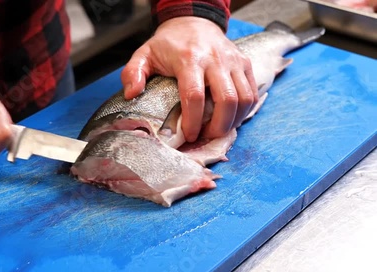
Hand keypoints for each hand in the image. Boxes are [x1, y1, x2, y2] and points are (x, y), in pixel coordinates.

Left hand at [121, 17, 257, 141]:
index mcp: (189, 59)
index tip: (190, 135)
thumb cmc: (168, 44)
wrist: (193, 21)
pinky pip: (252, 92)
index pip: (195, 96)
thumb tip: (132, 94)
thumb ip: (133, 72)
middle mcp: (215, 60)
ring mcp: (233, 61)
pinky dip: (244, 110)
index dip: (194, 121)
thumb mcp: (145, 54)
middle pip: (227, 100)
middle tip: (207, 137)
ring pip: (244, 98)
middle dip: (219, 126)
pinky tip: (231, 118)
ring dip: (234, 121)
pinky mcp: (245, 63)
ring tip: (219, 130)